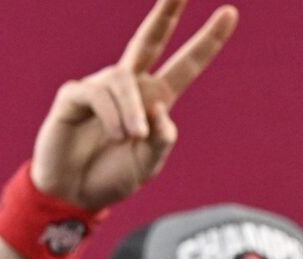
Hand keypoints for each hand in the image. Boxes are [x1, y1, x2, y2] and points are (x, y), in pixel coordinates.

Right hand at [30, 0, 237, 211]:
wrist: (72, 196)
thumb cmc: (110, 180)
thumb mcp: (147, 166)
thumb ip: (162, 141)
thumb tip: (159, 108)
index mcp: (154, 101)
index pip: (185, 65)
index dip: (207, 42)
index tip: (230, 13)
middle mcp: (130, 87)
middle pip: (150, 40)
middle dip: (166, 13)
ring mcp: (101, 88)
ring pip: (124, 80)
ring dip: (131, 110)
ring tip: (129, 139)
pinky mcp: (75, 95)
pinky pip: (98, 93)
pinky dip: (111, 115)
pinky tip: (113, 134)